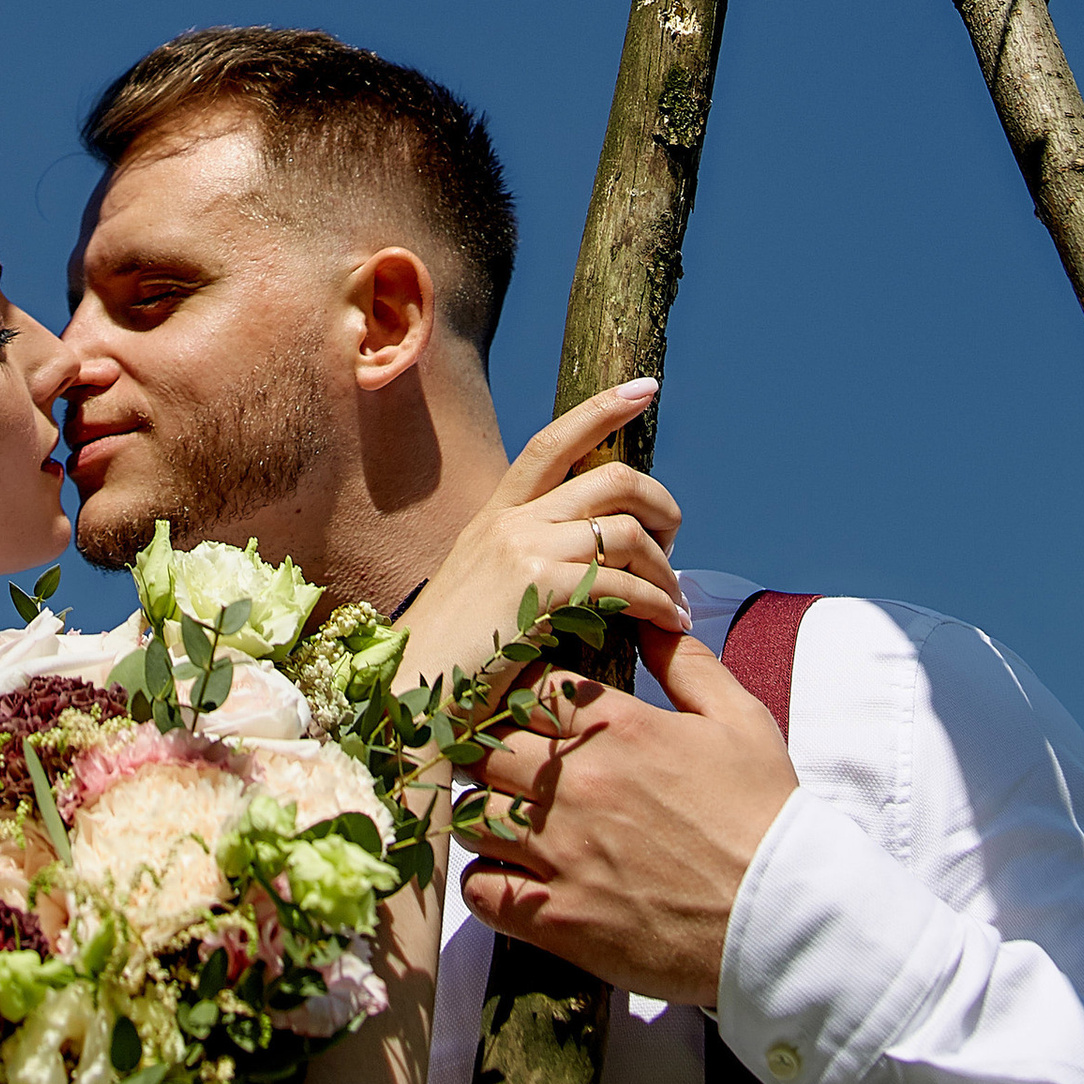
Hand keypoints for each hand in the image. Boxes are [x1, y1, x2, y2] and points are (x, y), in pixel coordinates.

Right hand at [395, 384, 681, 698]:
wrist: (408, 695)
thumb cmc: (450, 659)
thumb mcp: (483, 588)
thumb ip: (528, 560)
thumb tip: (593, 555)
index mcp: (495, 515)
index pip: (552, 442)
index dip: (601, 409)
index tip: (646, 388)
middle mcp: (510, 522)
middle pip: (610, 478)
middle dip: (660, 503)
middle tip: (675, 540)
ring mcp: (524, 551)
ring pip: (626, 531)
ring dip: (665, 568)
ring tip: (674, 602)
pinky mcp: (540, 590)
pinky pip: (625, 585)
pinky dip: (659, 604)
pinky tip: (669, 624)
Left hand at [456, 619, 796, 1009]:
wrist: (785, 919)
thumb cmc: (764, 815)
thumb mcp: (739, 719)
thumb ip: (686, 662)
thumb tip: (649, 617)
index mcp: (617, 729)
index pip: (528, 687)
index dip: (523, 697)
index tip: (531, 714)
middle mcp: (578, 785)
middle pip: (486, 747)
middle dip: (493, 753)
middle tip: (512, 768)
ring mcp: (562, 854)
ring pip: (472, 815)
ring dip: (485, 814)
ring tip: (510, 822)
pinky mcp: (557, 919)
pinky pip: (479, 889)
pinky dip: (484, 882)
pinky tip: (511, 877)